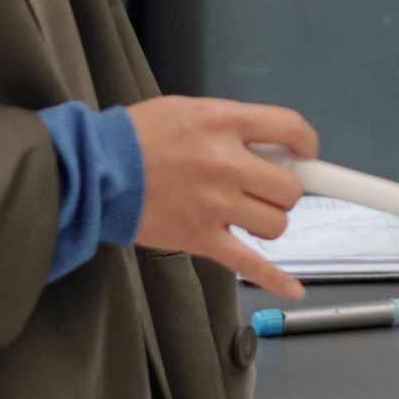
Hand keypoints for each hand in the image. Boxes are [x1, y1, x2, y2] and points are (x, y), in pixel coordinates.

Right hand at [127, 97, 317, 296]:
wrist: (93, 171)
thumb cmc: (135, 137)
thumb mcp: (188, 109)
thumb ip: (231, 124)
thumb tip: (269, 145)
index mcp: (223, 124)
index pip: (291, 127)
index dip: (306, 143)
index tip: (304, 154)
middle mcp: (225, 163)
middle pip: (288, 186)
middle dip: (281, 188)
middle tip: (262, 187)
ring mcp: (214, 205)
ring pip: (275, 224)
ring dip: (268, 221)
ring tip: (244, 214)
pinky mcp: (199, 239)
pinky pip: (250, 263)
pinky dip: (276, 279)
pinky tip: (293, 289)